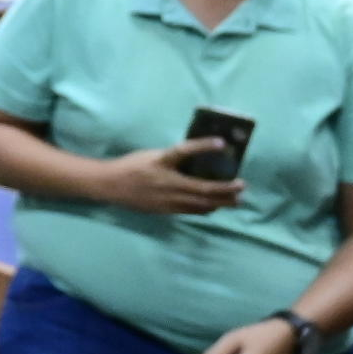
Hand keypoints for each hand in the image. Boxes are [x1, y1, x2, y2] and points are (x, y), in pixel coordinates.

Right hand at [99, 141, 244, 215]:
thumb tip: (196, 158)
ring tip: (236, 200)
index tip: (221, 142)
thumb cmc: (131, 166)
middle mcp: (168, 182)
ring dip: (221, 202)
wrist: (111, 185)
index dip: (203, 146)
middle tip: (241, 186)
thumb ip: (172, 158)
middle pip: (203, 188)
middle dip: (225, 189)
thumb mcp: (151, 156)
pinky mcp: (167, 210)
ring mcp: (169, 199)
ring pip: (201, 204)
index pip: (184, 151)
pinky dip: (206, 208)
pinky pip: (191, 211)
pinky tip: (215, 206)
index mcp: (162, 163)